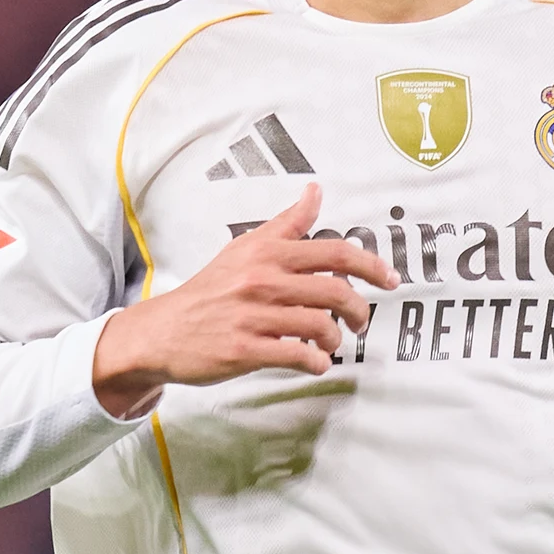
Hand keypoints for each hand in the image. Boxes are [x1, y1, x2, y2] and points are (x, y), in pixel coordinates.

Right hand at [92, 183, 398, 417]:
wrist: (163, 330)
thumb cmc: (211, 289)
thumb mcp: (245, 248)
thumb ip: (286, 224)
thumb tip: (316, 191)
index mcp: (266, 252)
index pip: (333, 251)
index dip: (371, 265)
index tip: (390, 279)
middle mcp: (261, 279)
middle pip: (334, 290)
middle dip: (358, 310)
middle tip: (359, 321)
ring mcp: (253, 316)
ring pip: (320, 325)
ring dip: (335, 339)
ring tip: (330, 343)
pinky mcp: (244, 349)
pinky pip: (297, 356)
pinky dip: (315, 362)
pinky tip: (314, 362)